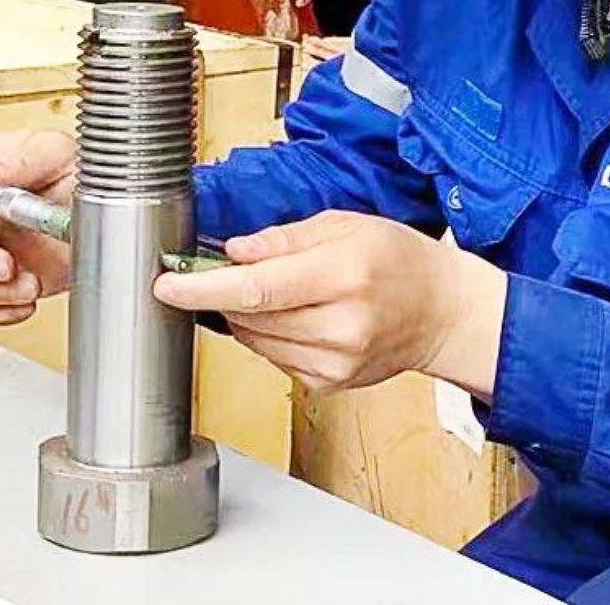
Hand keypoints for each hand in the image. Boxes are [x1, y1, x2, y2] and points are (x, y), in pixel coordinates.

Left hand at [153, 210, 507, 394]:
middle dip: (223, 293)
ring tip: (276, 289)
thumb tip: (233, 252)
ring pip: (254, 340)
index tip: (167, 283)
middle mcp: (339, 326)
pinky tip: (296, 316)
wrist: (442, 312)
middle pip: (248, 316)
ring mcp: (335, 362)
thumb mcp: (344, 225)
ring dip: (245, 314)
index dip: (202, 288)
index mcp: (341, 275)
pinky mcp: (329, 384)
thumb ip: (283, 239)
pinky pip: (273, 357)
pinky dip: (268, 334)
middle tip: (224, 269)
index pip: (255, 289)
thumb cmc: (398, 259)